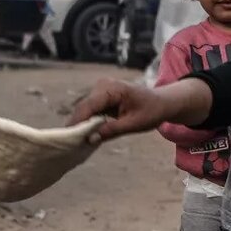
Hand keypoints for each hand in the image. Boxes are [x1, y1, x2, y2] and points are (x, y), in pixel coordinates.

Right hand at [71, 78, 210, 142]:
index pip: (88, 106)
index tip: (68, 139)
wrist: (162, 102)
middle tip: (70, 145)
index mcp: (112, 88)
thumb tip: (90, 139)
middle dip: (77, 126)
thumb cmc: (151, 111)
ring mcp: (100, 89)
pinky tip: (85, 135)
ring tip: (76, 142)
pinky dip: (88, 122)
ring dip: (82, 125)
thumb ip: (111, 130)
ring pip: (84, 110)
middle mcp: (102, 85)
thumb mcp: (134, 124)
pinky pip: (90, 110)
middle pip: (83, 108)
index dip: (77, 123)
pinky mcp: (100, 96)